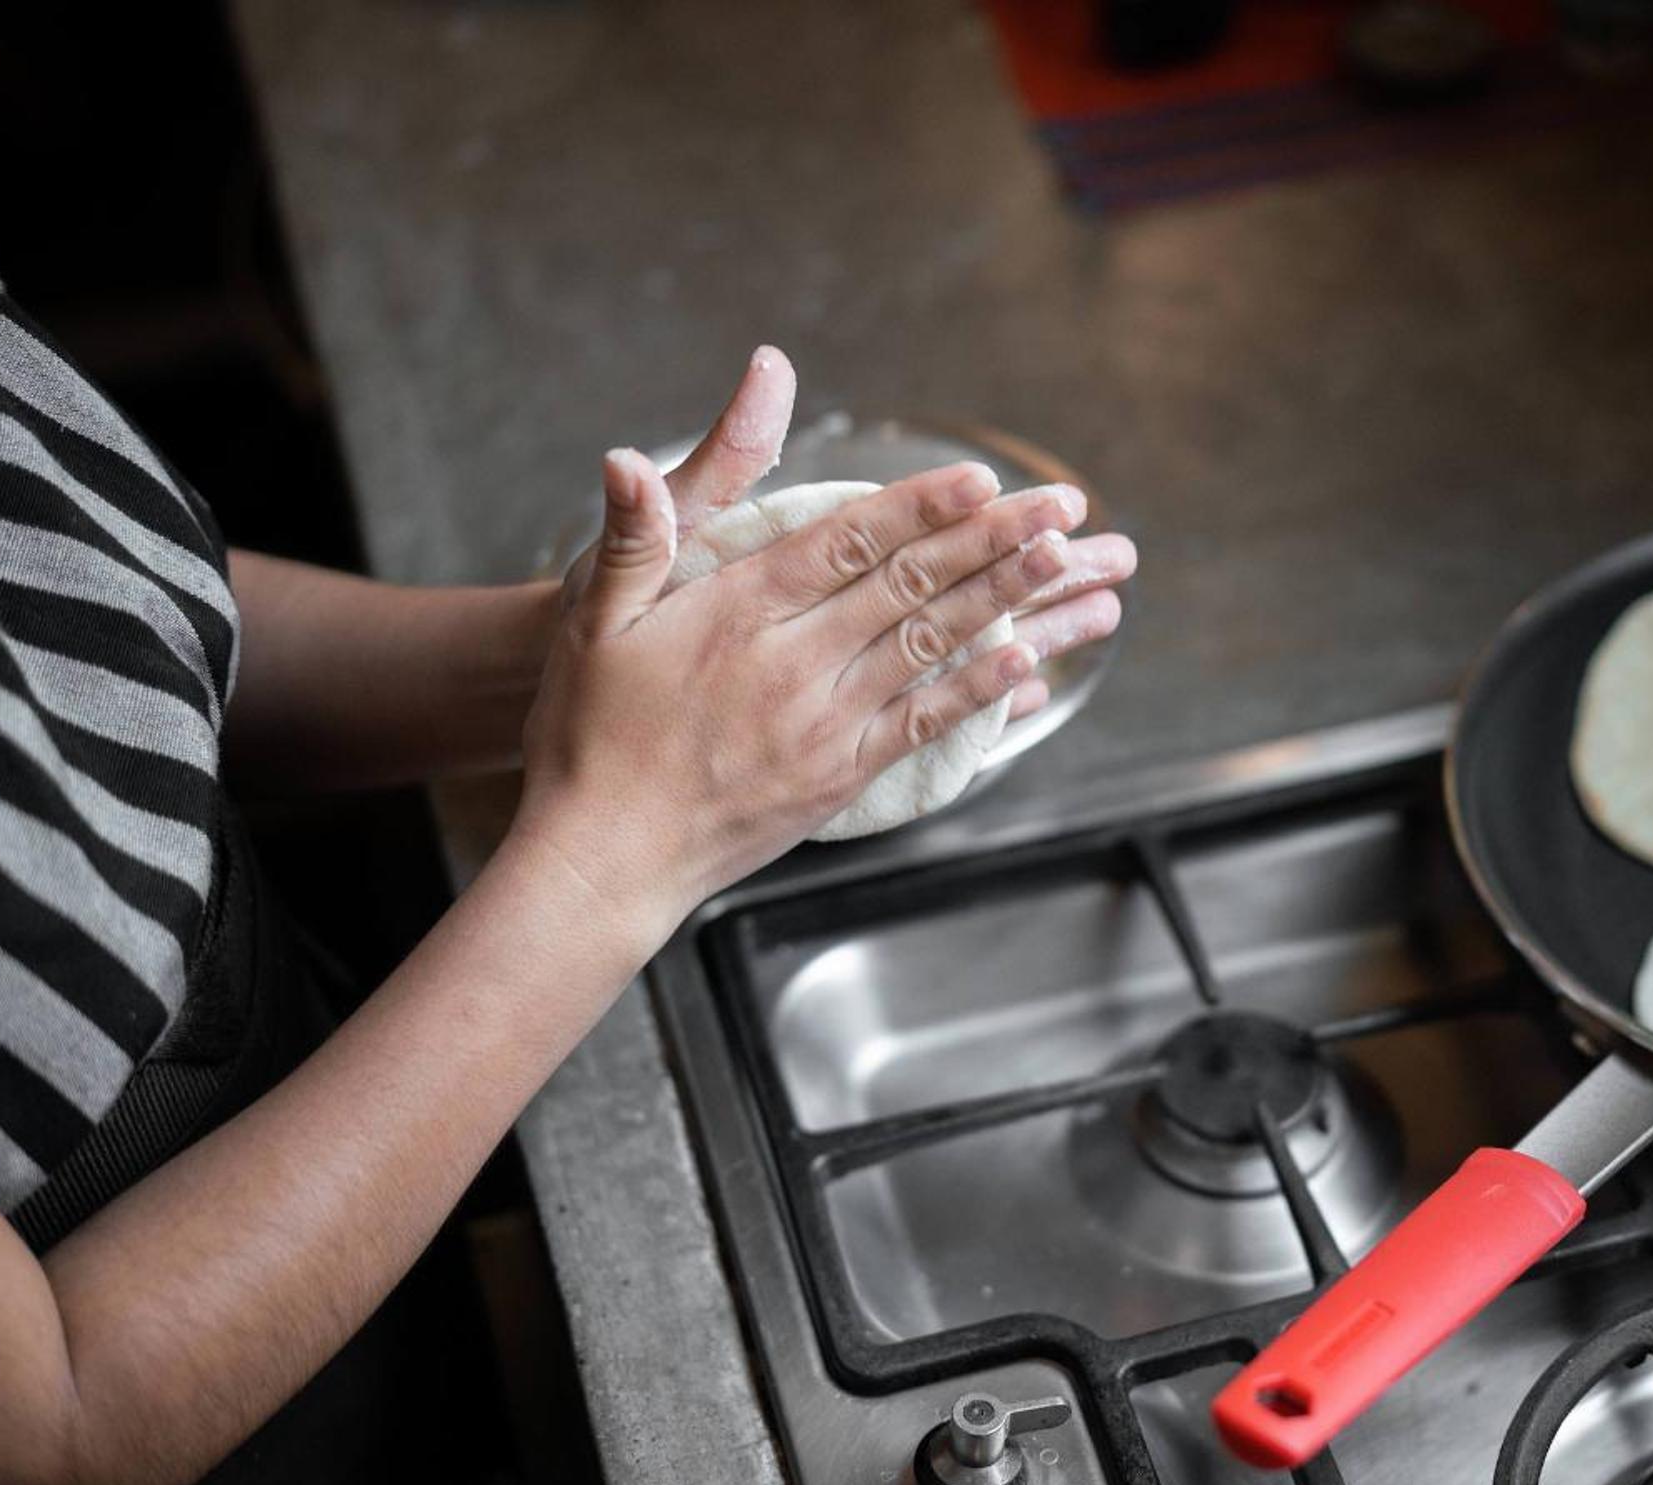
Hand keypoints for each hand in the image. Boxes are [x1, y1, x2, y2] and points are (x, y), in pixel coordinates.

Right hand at [510, 347, 1123, 938]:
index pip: (846, 542)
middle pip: (908, 586)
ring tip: (1063, 562)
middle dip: (991, 539)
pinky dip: (978, 691)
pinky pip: (923, 724)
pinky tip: (1026, 662)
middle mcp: (791, 664)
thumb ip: (633, 536)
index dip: (919, 506)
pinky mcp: (838, 774)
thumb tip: (625, 457)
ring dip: (1004, 601)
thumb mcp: (592, 620)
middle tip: (1058, 505)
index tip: (980, 477)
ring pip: (930, 646)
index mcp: (735, 612)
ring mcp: (822, 724)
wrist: (603, 859)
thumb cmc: (589, 735)